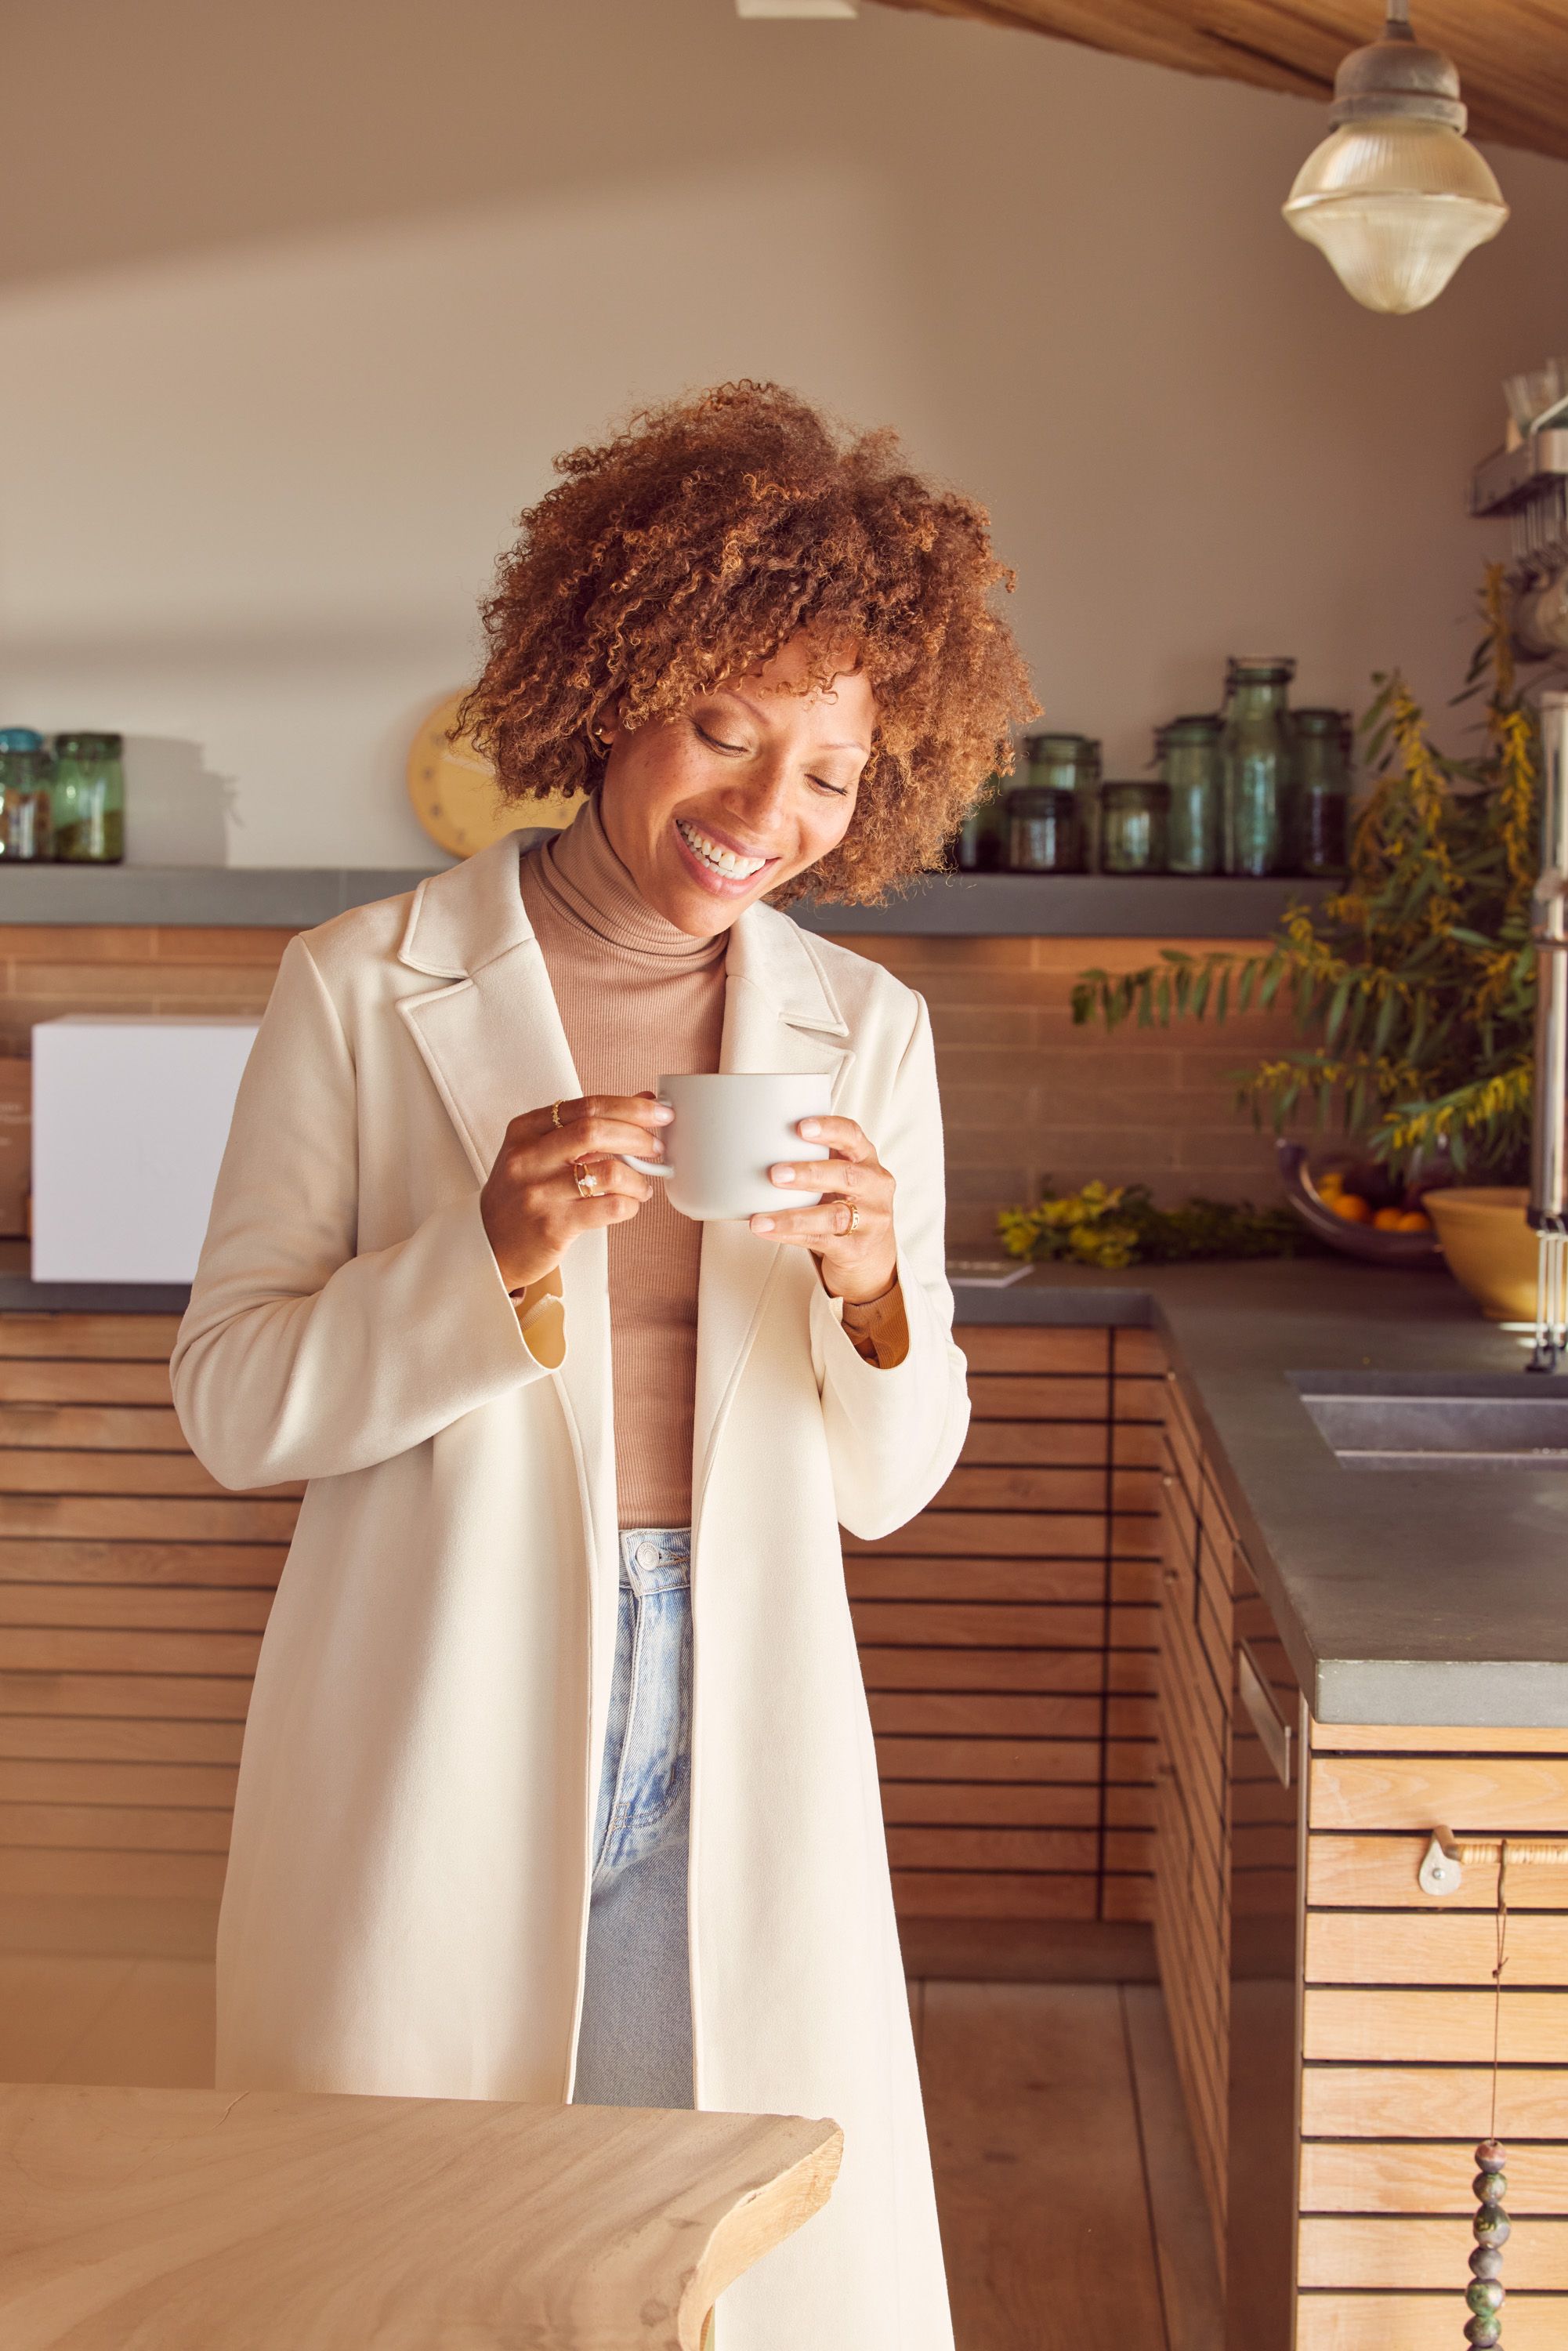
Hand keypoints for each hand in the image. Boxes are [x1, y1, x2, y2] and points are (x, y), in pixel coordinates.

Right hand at [480, 1093, 670, 1293]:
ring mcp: (538, 1193)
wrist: (488, 1245)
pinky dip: (629, 1204)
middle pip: (595, 1131)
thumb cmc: (521, 1194)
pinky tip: (628, 1205)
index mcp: (525, 1130)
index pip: (586, 1105)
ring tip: (642, 1185)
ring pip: (607, 1172)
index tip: (658, 1112)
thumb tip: (643, 1100)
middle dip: (638, 1136)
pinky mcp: (552, 1226)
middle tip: (656, 1146)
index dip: (630, 1107)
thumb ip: (587, 1125)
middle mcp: (528, 1158)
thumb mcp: (541, 1151)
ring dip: (637, 1178)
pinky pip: (608, 1208)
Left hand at [750, 1116, 896, 1305]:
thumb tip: (757, 1143)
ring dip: (794, 1216)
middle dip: (809, 1173)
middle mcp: (874, 1187)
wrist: (873, 1257)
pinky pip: (820, 1241)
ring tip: (762, 1217)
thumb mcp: (840, 1178)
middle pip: (846, 1175)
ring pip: (833, 1216)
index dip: (829, 1129)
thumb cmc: (849, 1207)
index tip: (801, 1127)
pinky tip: (768, 1232)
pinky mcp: (857, 1249)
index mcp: (867, 1161)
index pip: (852, 1136)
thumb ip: (815, 1159)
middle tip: (775, 1173)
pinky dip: (791, 1236)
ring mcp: (871, 1220)